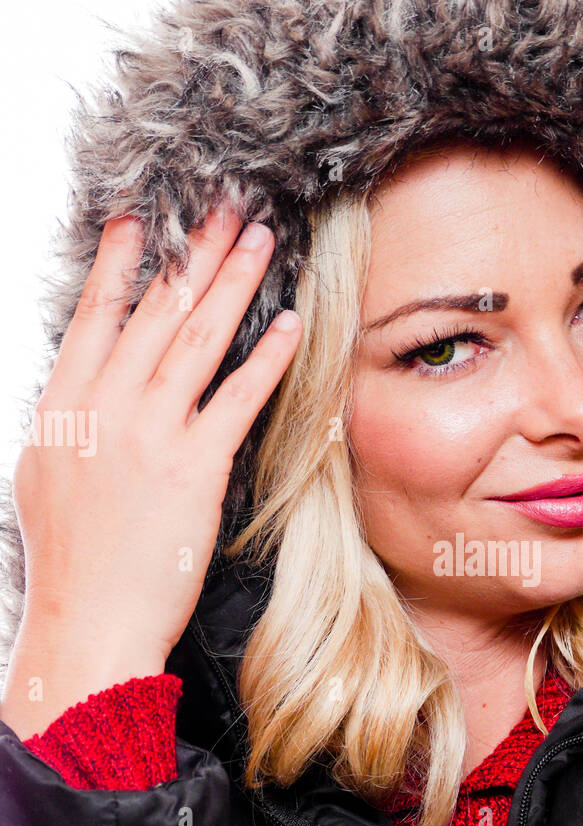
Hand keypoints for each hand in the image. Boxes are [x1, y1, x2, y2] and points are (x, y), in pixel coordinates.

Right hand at [1, 205, 301, 739]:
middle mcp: (104, 407)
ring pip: (198, 338)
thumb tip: (91, 383)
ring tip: (263, 239)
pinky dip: (267, 357)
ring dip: (235, 282)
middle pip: (156, 310)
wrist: (87, 620)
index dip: (124, 261)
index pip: (95, 314)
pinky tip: (291, 325)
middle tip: (227, 204)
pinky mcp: (194, 467)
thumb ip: (71, 421)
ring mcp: (148, 433)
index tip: (146, 216)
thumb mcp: (47, 475)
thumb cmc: (70, 559)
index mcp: (63, 405)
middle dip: (194, 251)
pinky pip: (238, 397)